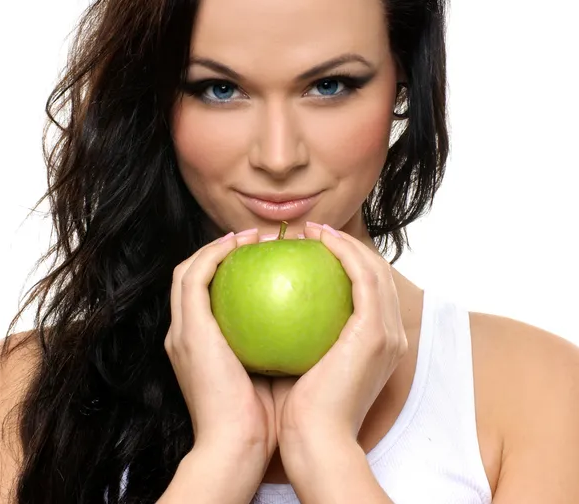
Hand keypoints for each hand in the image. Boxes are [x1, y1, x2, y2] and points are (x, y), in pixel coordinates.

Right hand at [164, 229, 275, 468]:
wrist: (236, 448)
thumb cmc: (260, 420)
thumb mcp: (269, 375)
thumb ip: (277, 346)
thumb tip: (308, 321)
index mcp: (199, 345)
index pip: (206, 296)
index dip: (227, 270)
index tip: (263, 257)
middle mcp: (183, 333)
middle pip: (191, 275)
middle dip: (219, 250)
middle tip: (257, 239)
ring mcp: (182, 330)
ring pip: (188, 269)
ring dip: (217, 245)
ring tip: (251, 236)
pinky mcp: (188, 329)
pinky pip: (197, 276)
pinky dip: (216, 254)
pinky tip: (245, 244)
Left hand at [272, 224, 408, 450]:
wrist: (314, 441)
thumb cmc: (303, 410)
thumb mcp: (306, 365)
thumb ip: (305, 337)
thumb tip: (278, 310)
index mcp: (379, 344)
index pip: (370, 291)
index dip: (347, 263)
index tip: (314, 249)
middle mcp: (392, 335)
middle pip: (377, 273)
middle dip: (348, 246)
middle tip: (315, 232)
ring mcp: (388, 332)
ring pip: (374, 267)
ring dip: (345, 242)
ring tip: (315, 230)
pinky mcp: (375, 331)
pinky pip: (362, 276)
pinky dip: (343, 252)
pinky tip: (318, 240)